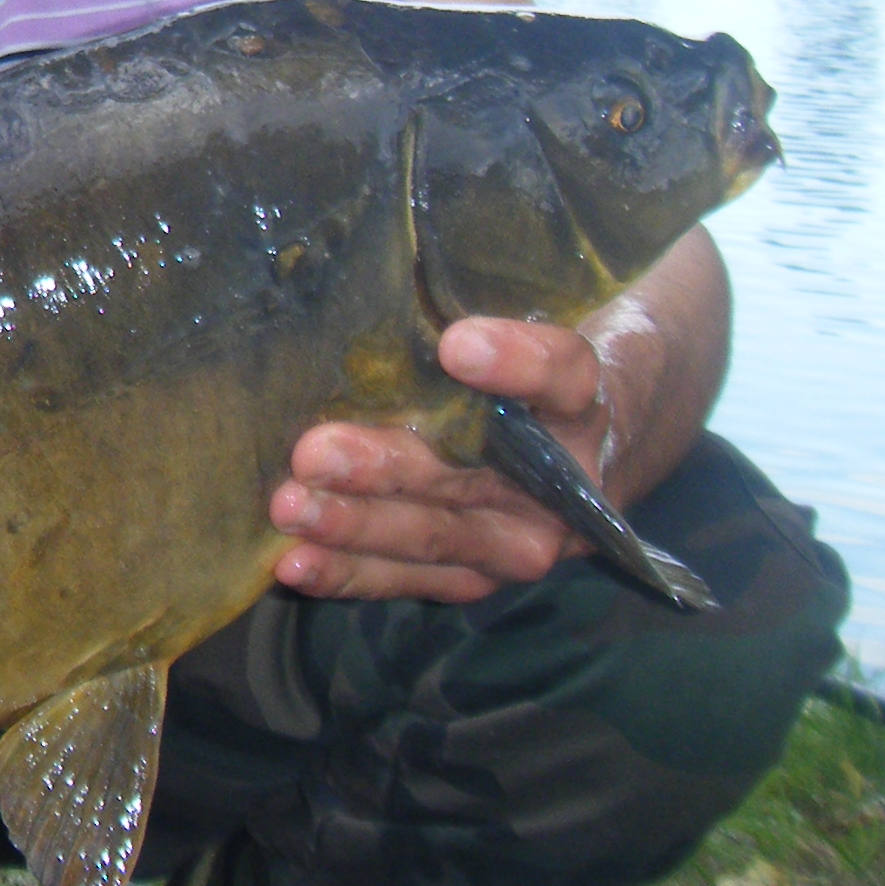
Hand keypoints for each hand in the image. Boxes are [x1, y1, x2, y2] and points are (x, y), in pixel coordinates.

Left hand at [271, 313, 615, 603]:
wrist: (592, 456)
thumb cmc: (529, 374)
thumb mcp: (520, 334)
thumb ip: (471, 325)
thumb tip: (391, 307)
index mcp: (583, 402)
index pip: (561, 377)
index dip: (517, 364)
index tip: (458, 346)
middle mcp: (562, 485)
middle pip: (473, 475)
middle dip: (388, 469)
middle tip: (315, 454)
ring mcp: (520, 540)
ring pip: (437, 535)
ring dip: (357, 526)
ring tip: (292, 509)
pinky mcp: (478, 575)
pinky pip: (411, 578)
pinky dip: (350, 573)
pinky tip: (295, 564)